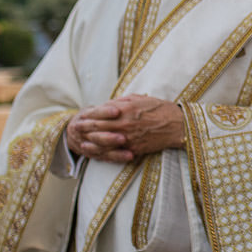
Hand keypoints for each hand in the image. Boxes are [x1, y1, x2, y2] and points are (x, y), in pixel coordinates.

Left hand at [64, 95, 185, 162]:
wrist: (177, 125)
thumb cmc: (160, 109)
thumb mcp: (140, 98)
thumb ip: (122, 101)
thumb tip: (109, 104)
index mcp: (125, 109)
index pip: (100, 113)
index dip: (88, 115)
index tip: (80, 116)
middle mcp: (124, 123)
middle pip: (98, 127)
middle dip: (84, 128)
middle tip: (74, 129)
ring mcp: (128, 137)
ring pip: (103, 141)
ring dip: (90, 141)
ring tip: (80, 142)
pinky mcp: (133, 148)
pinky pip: (114, 152)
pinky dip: (103, 152)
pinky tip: (95, 152)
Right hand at [65, 102, 133, 162]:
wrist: (74, 130)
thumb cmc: (94, 116)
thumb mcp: (97, 108)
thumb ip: (110, 104)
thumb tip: (126, 99)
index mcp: (85, 115)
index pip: (95, 113)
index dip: (105, 112)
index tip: (117, 111)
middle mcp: (83, 129)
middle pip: (96, 133)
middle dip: (109, 136)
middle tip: (124, 138)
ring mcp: (86, 143)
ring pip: (99, 147)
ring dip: (115, 150)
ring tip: (130, 152)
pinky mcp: (92, 153)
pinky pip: (104, 157)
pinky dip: (117, 157)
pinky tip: (129, 157)